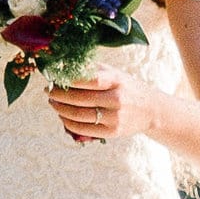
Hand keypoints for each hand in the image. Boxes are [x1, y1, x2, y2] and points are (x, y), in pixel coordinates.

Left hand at [44, 68, 165, 148]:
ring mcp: (115, 117)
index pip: (88, 80)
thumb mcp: (114, 73)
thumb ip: (92, 69)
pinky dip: (68, 123)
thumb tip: (63, 66)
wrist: (151, 110)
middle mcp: (116, 99)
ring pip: (79, 116)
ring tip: (53, 103)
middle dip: (59, 96)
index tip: (53, 78)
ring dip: (60, 110)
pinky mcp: (113, 132)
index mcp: (116, 80)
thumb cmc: (126, 87)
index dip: (68, 80)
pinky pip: (84, 129)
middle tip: (48, 91)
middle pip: (80, 99)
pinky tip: (63, 116)